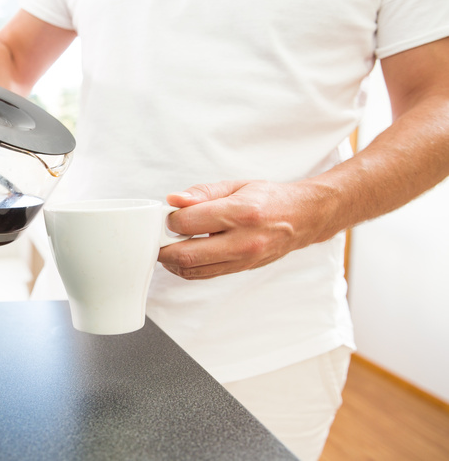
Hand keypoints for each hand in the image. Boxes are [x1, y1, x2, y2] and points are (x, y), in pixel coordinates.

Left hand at [158, 180, 334, 279]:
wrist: (302, 218)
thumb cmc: (268, 198)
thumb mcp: (235, 186)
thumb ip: (201, 192)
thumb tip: (173, 200)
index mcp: (241, 212)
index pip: (189, 222)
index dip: (170, 219)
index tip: (168, 215)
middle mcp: (244, 240)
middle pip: (187, 254)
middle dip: (163, 247)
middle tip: (157, 237)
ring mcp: (243, 259)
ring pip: (193, 270)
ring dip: (172, 261)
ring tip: (168, 246)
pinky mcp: (241, 270)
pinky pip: (204, 275)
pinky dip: (187, 268)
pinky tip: (183, 255)